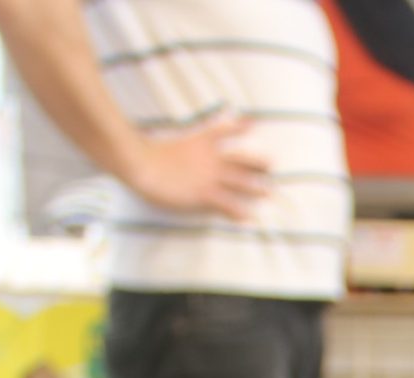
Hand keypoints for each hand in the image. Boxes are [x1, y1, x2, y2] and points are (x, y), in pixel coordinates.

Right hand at [124, 112, 269, 219]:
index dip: (241, 126)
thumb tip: (173, 129)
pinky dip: (239, 211)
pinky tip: (249, 217)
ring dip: (256, 188)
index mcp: (200, 142)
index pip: (225, 131)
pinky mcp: (204, 194)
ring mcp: (209, 177)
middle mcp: (210, 159)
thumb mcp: (167, 138)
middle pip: (240, 159)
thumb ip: (179, 137)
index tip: (256, 122)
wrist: (140, 162)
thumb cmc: (147, 152)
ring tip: (270, 192)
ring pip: (240, 182)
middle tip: (273, 164)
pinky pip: (227, 204)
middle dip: (257, 162)